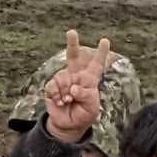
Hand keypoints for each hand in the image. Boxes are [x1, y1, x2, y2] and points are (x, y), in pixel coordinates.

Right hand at [40, 29, 115, 145]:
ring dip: (65, 90)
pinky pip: (52, 86)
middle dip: (72, 43)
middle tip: (71, 32)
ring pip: (62, 77)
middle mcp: (76, 76)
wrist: (69, 125)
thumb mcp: (91, 107)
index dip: (101, 53)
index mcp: (90, 79)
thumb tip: (73, 87)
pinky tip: (60, 102)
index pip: (96, 64)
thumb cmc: (84, 114)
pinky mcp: (52, 87)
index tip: (105, 41)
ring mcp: (63, 80)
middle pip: (73, 56)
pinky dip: (56, 95)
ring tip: (68, 100)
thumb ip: (85, 95)